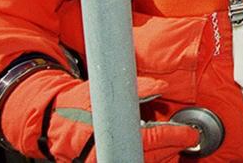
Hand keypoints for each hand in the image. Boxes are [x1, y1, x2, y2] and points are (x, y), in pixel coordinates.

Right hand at [0, 70, 200, 161]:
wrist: (53, 123)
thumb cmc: (78, 105)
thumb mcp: (103, 91)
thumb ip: (136, 88)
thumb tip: (161, 86)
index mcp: (112, 133)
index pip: (152, 138)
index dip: (175, 136)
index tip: (189, 133)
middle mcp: (110, 153)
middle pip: (152, 156)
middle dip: (172, 147)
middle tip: (185, 137)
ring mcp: (107, 162)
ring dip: (162, 156)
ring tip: (171, 146)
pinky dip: (147, 160)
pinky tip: (155, 153)